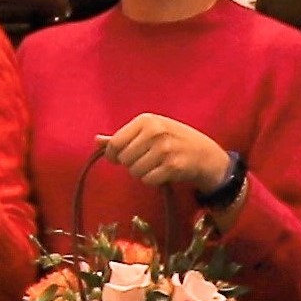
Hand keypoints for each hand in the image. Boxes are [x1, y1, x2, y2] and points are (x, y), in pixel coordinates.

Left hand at [95, 111, 233, 196]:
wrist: (204, 154)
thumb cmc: (173, 140)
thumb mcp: (149, 131)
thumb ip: (122, 136)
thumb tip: (96, 140)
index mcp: (146, 120)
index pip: (115, 143)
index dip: (113, 155)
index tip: (120, 158)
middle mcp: (155, 132)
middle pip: (124, 159)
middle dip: (131, 164)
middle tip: (145, 160)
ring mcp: (165, 149)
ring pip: (135, 171)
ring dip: (142, 173)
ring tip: (155, 165)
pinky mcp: (173, 166)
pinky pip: (148, 180)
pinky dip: (152, 180)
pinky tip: (163, 172)